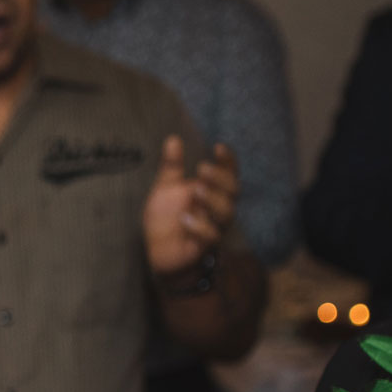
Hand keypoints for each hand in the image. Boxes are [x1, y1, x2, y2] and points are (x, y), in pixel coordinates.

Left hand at [143, 137, 239, 276]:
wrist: (158, 253)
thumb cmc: (167, 219)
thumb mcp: (165, 189)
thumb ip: (171, 167)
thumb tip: (173, 139)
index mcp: (211, 190)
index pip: (228, 172)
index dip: (228, 160)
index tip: (218, 147)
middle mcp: (217, 208)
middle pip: (233, 191)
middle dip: (221, 178)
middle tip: (202, 170)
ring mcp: (212, 227)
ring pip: (226, 214)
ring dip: (213, 200)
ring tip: (195, 191)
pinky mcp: (202, 247)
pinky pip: (210, 237)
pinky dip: (199, 226)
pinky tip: (185, 218)